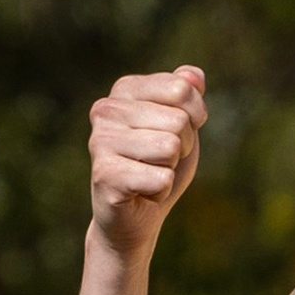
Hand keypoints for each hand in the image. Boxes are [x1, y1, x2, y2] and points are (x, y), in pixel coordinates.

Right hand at [87, 66, 205, 258]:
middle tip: (159, 161)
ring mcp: (100, 141)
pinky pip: (161, 178)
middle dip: (181, 147)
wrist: (136, 218)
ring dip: (169, 169)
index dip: (193, 118)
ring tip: (148, 174)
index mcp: (124, 89)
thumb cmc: (159, 166)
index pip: (182, 89)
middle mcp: (106, 110)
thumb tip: (195, 76)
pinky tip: (141, 193)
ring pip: (170, 147)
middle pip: (178, 120)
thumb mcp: (182, 125)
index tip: (175, 134)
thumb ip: (188, 95)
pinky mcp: (104, 175)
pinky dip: (161, 191)